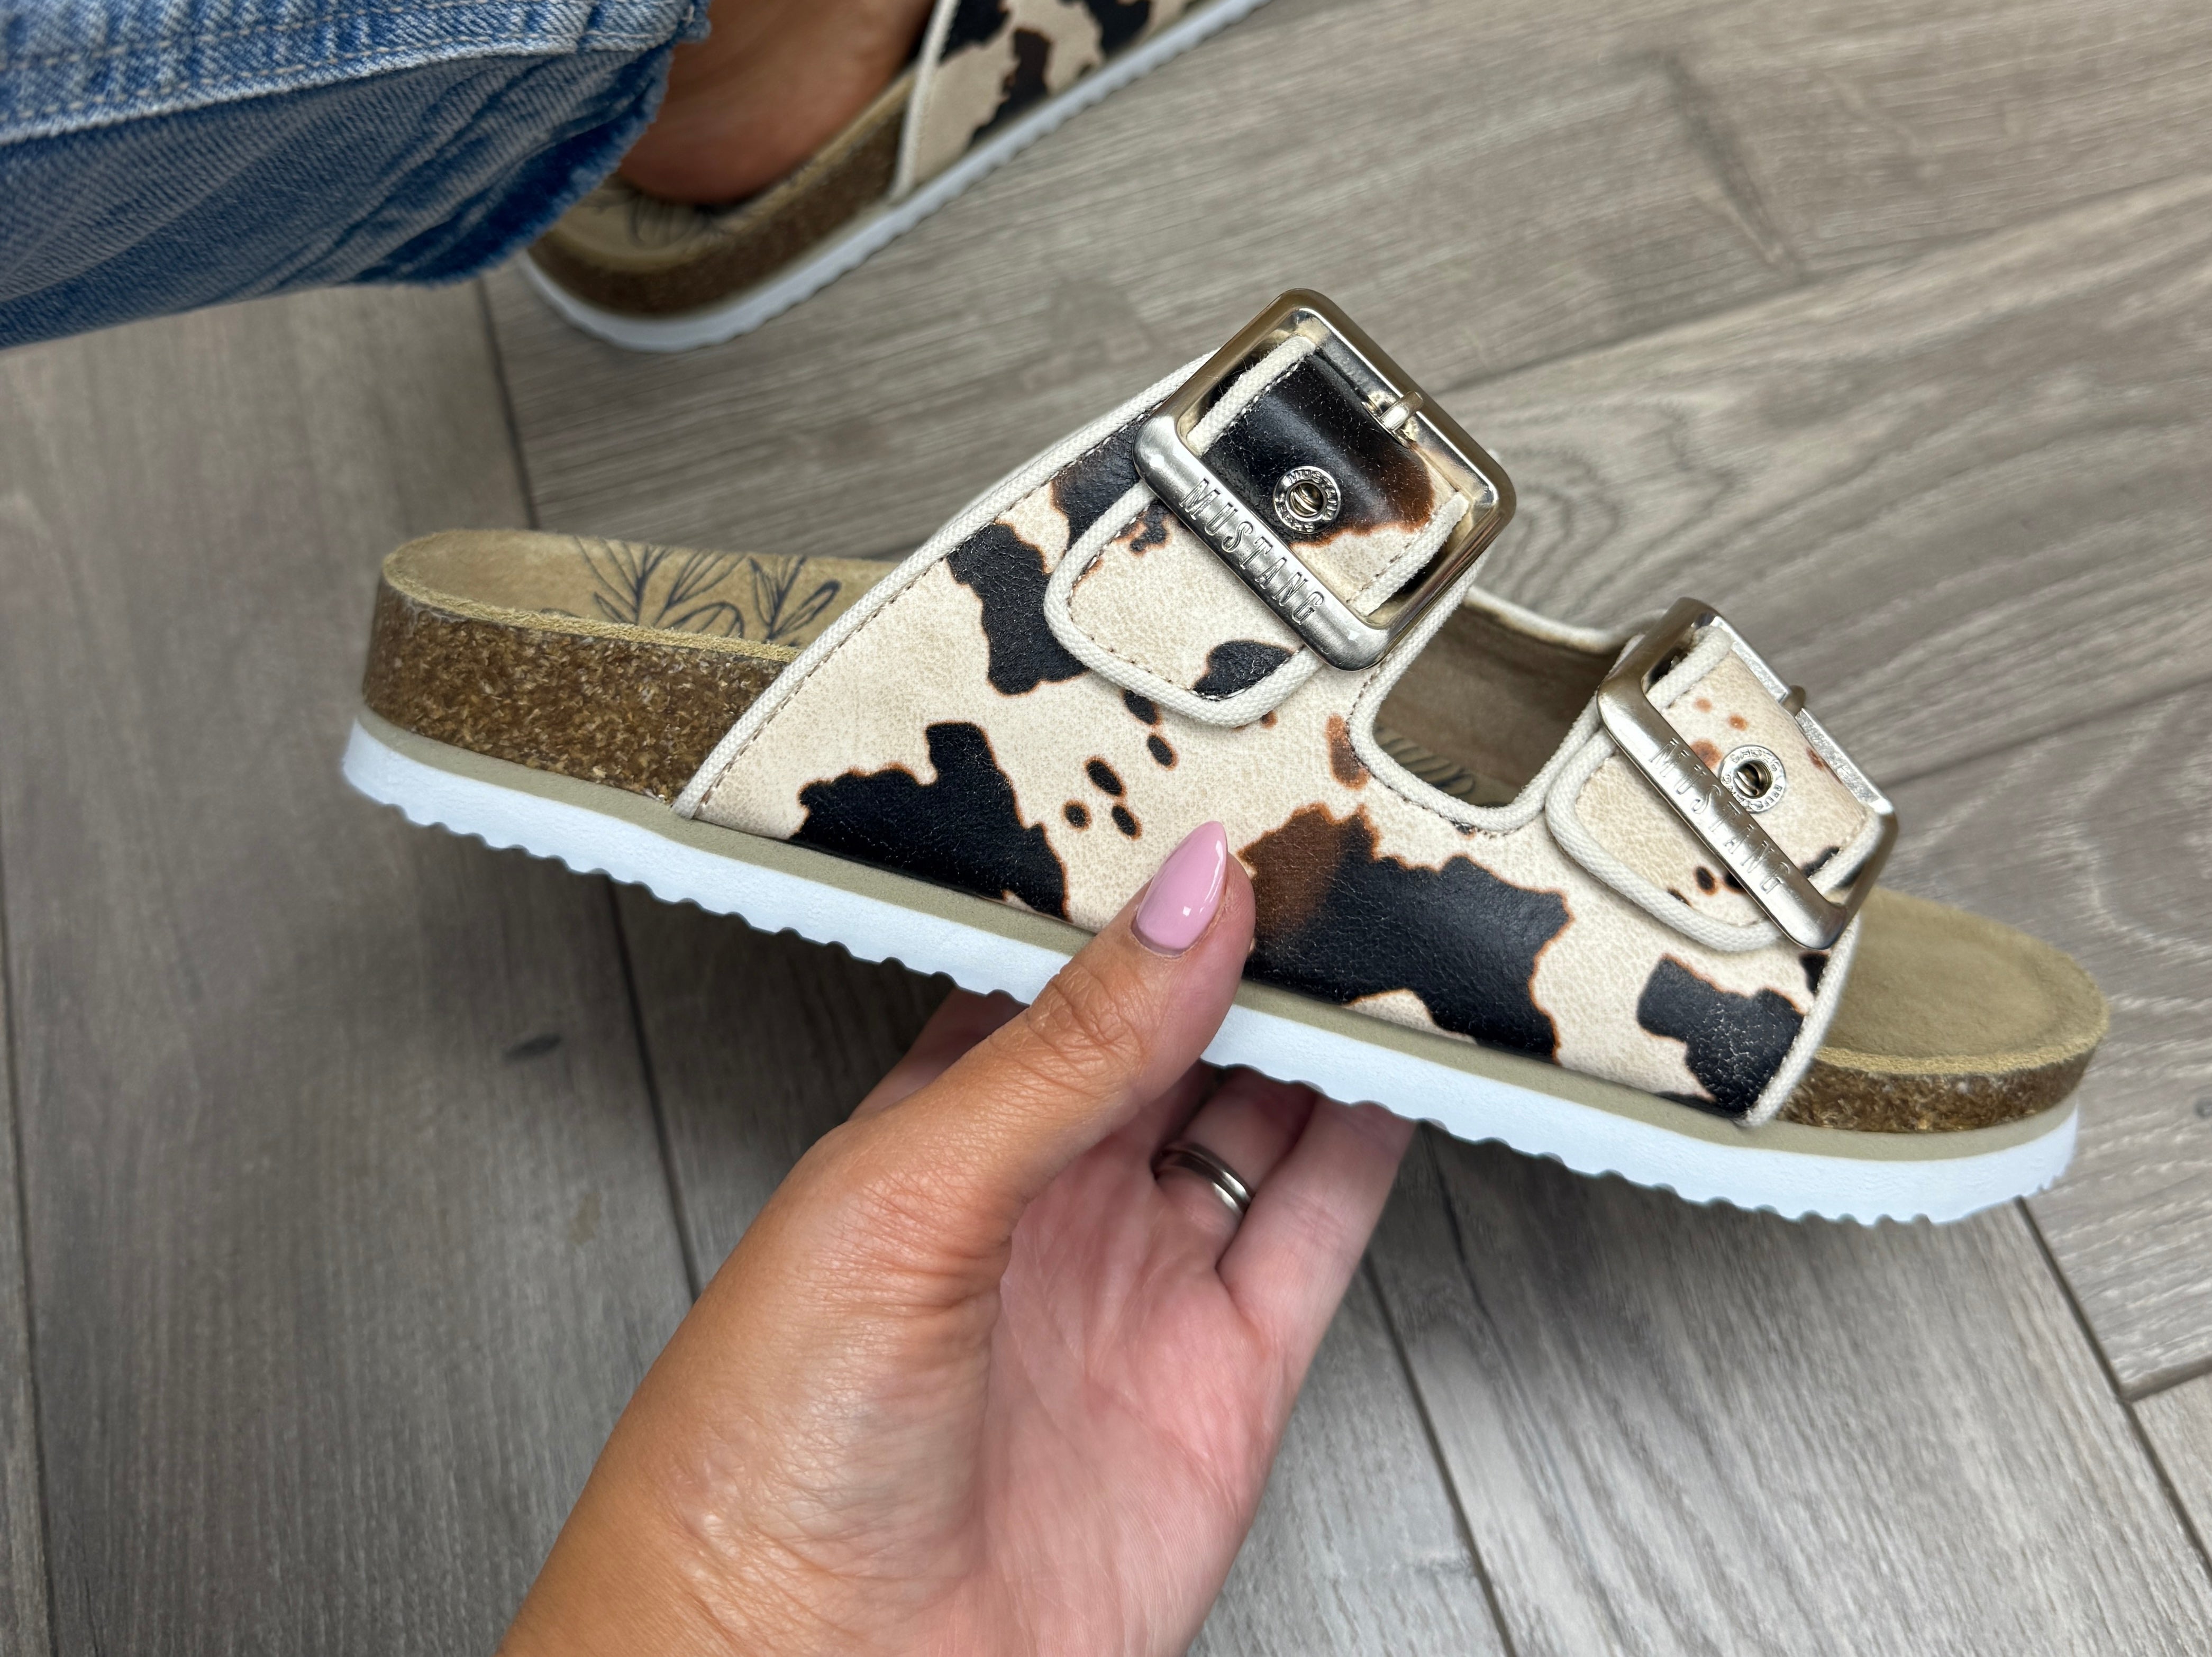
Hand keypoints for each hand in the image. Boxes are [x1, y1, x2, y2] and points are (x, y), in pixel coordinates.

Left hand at [501, 820, 1412, 1655]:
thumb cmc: (760, 1455)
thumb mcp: (908, 1193)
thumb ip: (1064, 1046)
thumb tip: (1181, 897)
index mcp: (941, 1127)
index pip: (1067, 971)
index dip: (1145, 890)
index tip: (1220, 801)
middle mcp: (1047, 1200)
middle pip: (1178, 1035)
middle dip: (1250, 945)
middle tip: (1330, 841)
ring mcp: (1138, 1287)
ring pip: (1261, 1118)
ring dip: (1327, 1030)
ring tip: (1387, 926)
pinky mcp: (1222, 1383)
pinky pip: (1316, 1233)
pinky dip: (1374, 1148)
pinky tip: (1406, 1072)